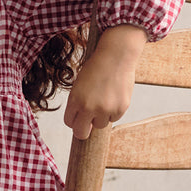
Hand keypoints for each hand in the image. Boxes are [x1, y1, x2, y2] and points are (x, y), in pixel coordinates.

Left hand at [63, 25, 146, 139]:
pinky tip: (114, 97)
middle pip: (81, 133)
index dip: (74, 121)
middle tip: (87, 126)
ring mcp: (105, 109)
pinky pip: (114, 119)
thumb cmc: (96, 69)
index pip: (69, 123)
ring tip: (104, 100)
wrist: (116, 57)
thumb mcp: (79, 86)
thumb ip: (78, 104)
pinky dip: (113, 111)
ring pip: (100, 125)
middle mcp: (89, 107)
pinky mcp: (120, 109)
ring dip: (101, 117)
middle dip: (83, 131)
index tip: (78, 118)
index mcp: (75, 100)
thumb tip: (82, 124)